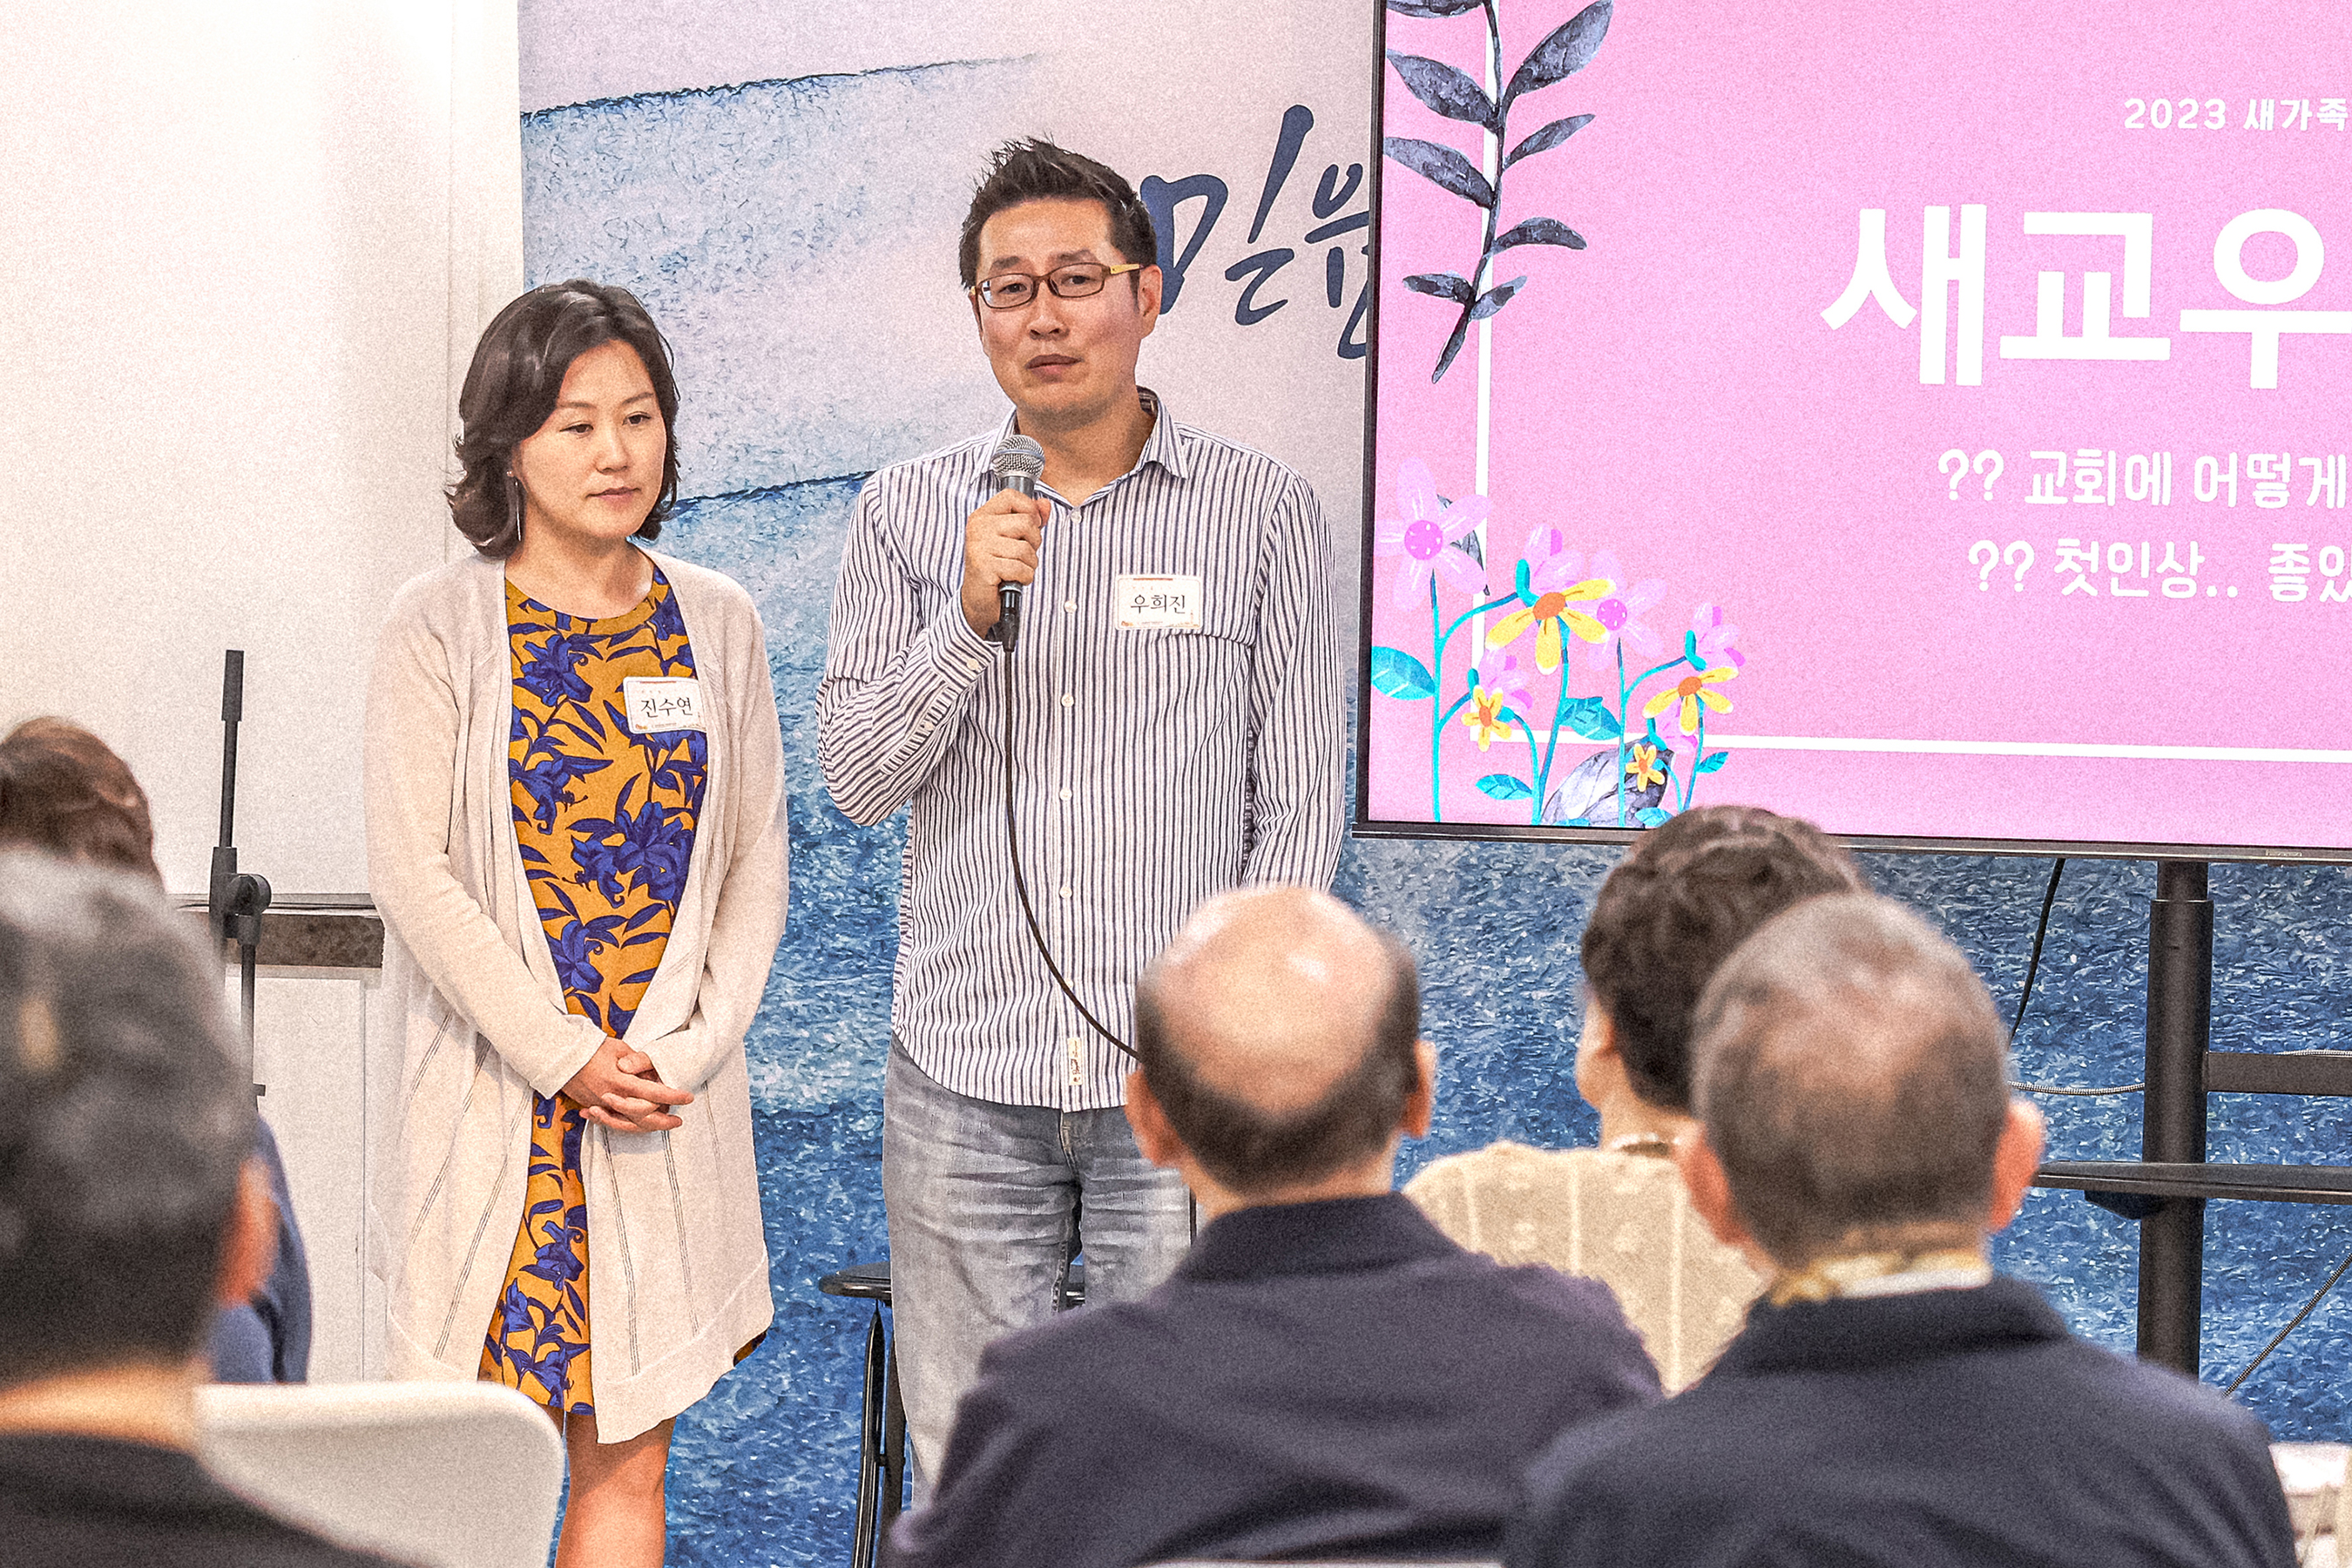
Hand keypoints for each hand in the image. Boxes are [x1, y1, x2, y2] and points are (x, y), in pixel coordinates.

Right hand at [562, 1037, 692, 1132]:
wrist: (559, 1055)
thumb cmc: (590, 1047)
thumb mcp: (619, 1049)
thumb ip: (638, 1064)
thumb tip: (651, 1075)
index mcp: (621, 1081)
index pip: (654, 1093)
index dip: (673, 1096)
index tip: (687, 1097)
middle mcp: (612, 1097)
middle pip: (643, 1117)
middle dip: (663, 1122)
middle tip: (678, 1121)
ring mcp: (600, 1105)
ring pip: (627, 1124)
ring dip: (647, 1127)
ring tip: (661, 1125)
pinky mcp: (590, 1106)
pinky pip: (611, 1121)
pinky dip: (624, 1124)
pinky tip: (635, 1124)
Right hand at [961, 489, 1046, 636]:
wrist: (978, 599)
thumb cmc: (997, 566)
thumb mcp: (1013, 538)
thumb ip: (1030, 518)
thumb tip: (1045, 504)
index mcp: (983, 516)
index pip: (1011, 496)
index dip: (1029, 509)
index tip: (1029, 527)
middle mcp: (978, 528)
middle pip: (1026, 522)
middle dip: (1034, 542)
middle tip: (1022, 555)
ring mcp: (979, 547)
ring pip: (1026, 549)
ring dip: (1029, 564)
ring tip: (1017, 569)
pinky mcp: (984, 567)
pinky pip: (1021, 568)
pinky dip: (1024, 577)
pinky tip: (1014, 579)